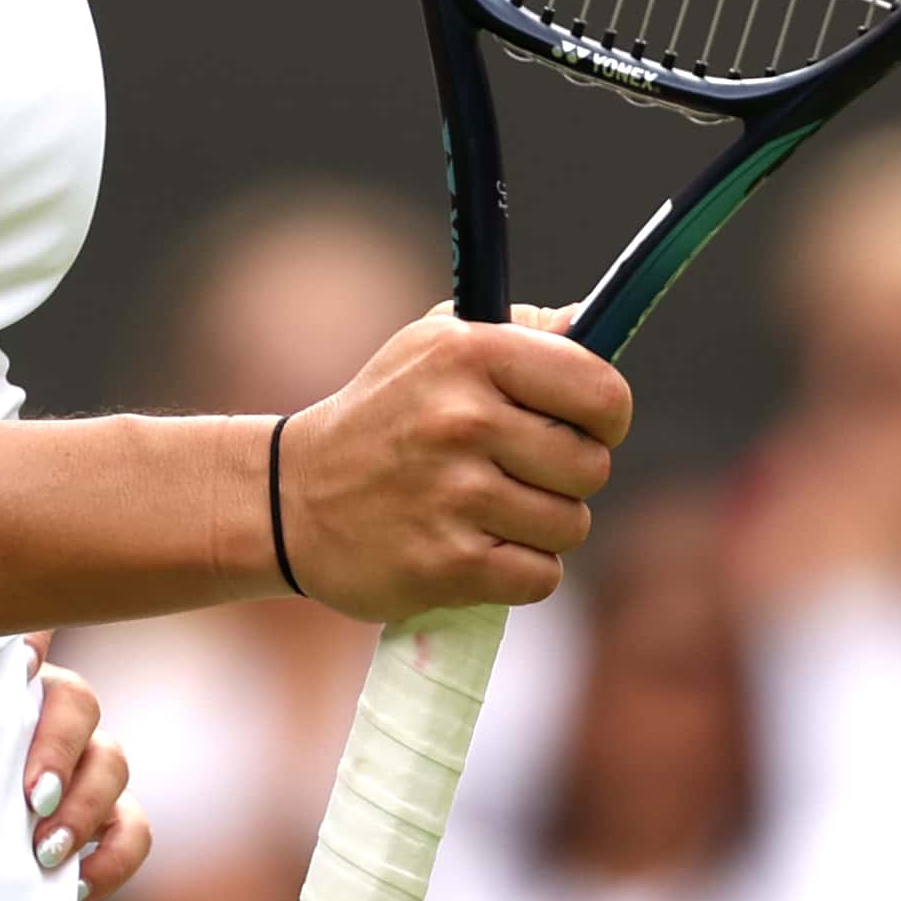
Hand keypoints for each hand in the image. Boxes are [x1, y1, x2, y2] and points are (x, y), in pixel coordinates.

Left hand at [16, 648, 148, 900]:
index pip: (23, 633)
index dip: (32, 634)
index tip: (21, 661)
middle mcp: (46, 714)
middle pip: (77, 700)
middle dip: (60, 748)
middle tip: (33, 798)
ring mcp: (82, 765)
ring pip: (112, 761)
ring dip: (85, 807)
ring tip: (45, 853)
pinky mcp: (105, 819)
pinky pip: (134, 829)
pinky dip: (114, 857)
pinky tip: (76, 886)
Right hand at [273, 303, 629, 621]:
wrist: (293, 498)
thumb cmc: (385, 416)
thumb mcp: (435, 346)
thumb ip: (518, 331)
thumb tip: (592, 323)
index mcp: (470, 354)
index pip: (602, 391)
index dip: (607, 416)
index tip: (585, 426)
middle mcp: (462, 419)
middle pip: (591, 467)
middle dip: (567, 478)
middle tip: (519, 473)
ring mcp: (453, 495)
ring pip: (569, 527)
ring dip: (541, 527)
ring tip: (487, 511)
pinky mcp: (446, 565)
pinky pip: (540, 578)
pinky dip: (520, 572)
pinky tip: (476, 549)